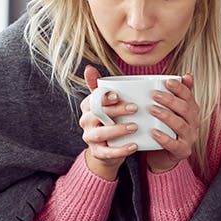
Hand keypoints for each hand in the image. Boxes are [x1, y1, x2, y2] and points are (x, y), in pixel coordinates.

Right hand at [79, 65, 138, 180]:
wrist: (107, 149)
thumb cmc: (110, 120)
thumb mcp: (107, 104)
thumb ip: (101, 87)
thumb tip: (89, 67)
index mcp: (88, 106)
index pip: (93, 99)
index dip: (104, 97)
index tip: (118, 95)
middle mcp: (86, 121)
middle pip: (98, 114)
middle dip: (116, 110)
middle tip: (135, 107)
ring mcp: (90, 138)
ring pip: (101, 133)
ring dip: (118, 129)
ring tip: (135, 126)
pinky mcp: (98, 153)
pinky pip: (108, 152)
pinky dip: (121, 150)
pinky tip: (135, 146)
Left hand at [143, 73, 197, 173]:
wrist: (162, 155)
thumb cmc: (165, 128)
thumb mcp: (171, 110)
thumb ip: (177, 95)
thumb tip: (187, 75)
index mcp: (192, 111)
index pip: (189, 97)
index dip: (179, 88)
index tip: (167, 81)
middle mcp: (194, 124)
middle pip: (185, 109)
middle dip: (170, 100)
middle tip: (154, 94)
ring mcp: (189, 138)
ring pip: (181, 125)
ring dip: (166, 116)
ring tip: (151, 109)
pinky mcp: (182, 151)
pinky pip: (175, 144)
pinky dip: (164, 138)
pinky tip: (153, 132)